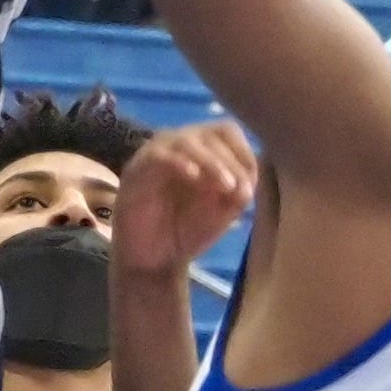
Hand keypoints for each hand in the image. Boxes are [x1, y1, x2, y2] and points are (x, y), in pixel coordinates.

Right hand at [119, 119, 256, 278]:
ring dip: (212, 162)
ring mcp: (158, 153)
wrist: (154, 259)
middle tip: (242, 192)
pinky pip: (159, 156)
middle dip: (232, 163)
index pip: (227, 132)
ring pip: (187, 141)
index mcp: (203, 149)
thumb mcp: (223, 212)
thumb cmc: (188, 230)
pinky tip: (194, 178)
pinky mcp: (138, 168)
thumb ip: (238, 192)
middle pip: (211, 134)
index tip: (251, 185)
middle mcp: (181, 145)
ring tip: (226, 187)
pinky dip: (180, 163)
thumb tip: (250, 177)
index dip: (243, 154)